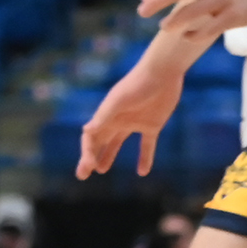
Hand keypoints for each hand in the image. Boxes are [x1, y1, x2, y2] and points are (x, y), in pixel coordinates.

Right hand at [77, 64, 181, 179]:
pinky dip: (144, 158)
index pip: (91, 138)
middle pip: (100, 142)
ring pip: (117, 143)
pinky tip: (143, 172)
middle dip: (90, 157)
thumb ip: (104, 115)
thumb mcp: (119, 99)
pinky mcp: (152, 125)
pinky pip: (146, 145)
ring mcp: (134, 123)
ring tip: (102, 170)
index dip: (87, 153)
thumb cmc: (138, 83)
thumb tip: (86, 130)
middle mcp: (117, 120)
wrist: (163, 72)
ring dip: (108, 156)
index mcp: (107, 115)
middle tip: (83, 175)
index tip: (88, 168)